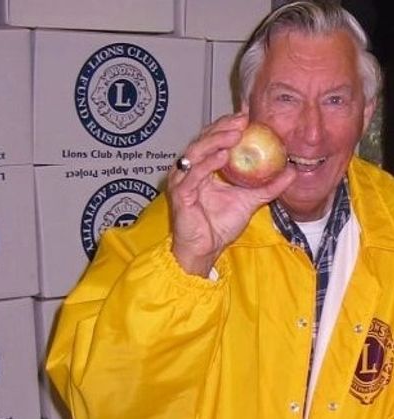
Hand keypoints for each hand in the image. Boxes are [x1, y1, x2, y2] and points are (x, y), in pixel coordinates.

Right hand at [167, 113, 295, 276]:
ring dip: (215, 140)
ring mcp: (183, 181)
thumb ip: (268, 186)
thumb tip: (292, 171)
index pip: (214, 139)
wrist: (205, 250)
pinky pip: (193, 175)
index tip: (247, 115)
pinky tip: (222, 156)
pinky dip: (207, 164)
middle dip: (223, 127)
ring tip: (235, 134)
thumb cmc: (220, 226)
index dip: (228, 125)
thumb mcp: (250, 201)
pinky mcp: (180, 194)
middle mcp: (190, 170)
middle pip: (203, 140)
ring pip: (196, 152)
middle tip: (243, 119)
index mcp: (203, 167)